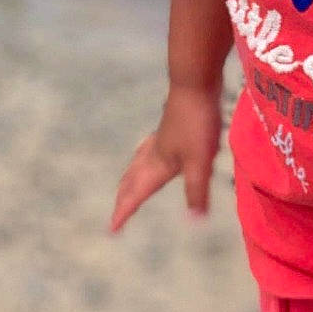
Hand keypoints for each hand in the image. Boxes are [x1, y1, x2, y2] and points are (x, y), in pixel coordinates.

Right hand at [109, 83, 222, 232]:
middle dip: (124, 198)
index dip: (124, 211)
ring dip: (130, 178)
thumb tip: (194, 221)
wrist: (195, 82)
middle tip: (117, 214)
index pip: (136, 193)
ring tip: (127, 185)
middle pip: (132, 179)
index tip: (111, 229)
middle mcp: (154, 153)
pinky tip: (154, 152)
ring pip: (138, 163)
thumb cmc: (197, 122)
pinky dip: (144, 160)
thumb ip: (196, 190)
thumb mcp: (200, 161)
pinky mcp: (170, 128)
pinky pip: (149, 151)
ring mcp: (161, 138)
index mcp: (158, 164)